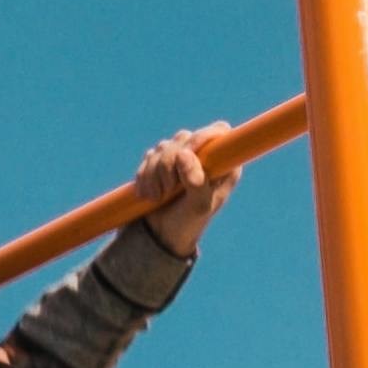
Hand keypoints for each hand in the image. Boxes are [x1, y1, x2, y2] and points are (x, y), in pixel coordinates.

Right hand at [135, 123, 240, 257]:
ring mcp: (181, 157)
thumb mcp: (198, 206)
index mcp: (223, 164)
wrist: (163, 236)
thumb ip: (197, 181)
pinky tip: (148, 195)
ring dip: (155, 173)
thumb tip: (185, 153)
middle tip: (169, 188)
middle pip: (185, 137)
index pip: (219, 131)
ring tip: (158, 197)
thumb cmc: (190, 223)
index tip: (188, 153)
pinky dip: (145, 176)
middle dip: (170, 163)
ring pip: (164, 146)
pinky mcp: (161, 162)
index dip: (202, 137)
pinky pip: (149, 157)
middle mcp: (203, 156)